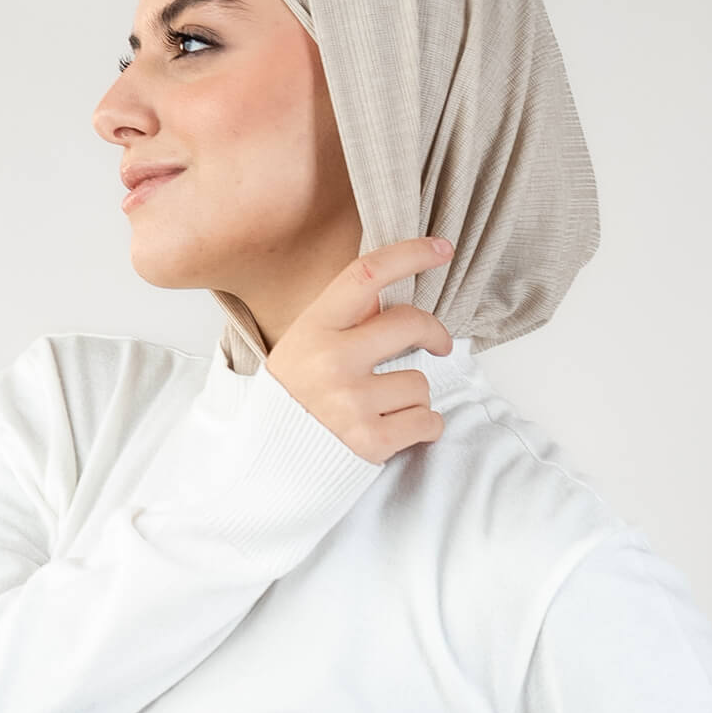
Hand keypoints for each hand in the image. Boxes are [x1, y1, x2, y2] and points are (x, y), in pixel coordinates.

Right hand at [262, 236, 455, 463]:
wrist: (270, 464)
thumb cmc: (294, 399)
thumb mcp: (303, 347)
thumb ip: (344, 321)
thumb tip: (393, 290)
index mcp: (314, 329)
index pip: (367, 275)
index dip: (410, 255)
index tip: (441, 249)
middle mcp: (332, 361)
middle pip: (410, 324)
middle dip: (434, 334)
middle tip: (439, 345)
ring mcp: (351, 402)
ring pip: (420, 383)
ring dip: (413, 397)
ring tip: (384, 409)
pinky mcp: (370, 441)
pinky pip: (428, 422)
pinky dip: (423, 427)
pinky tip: (398, 430)